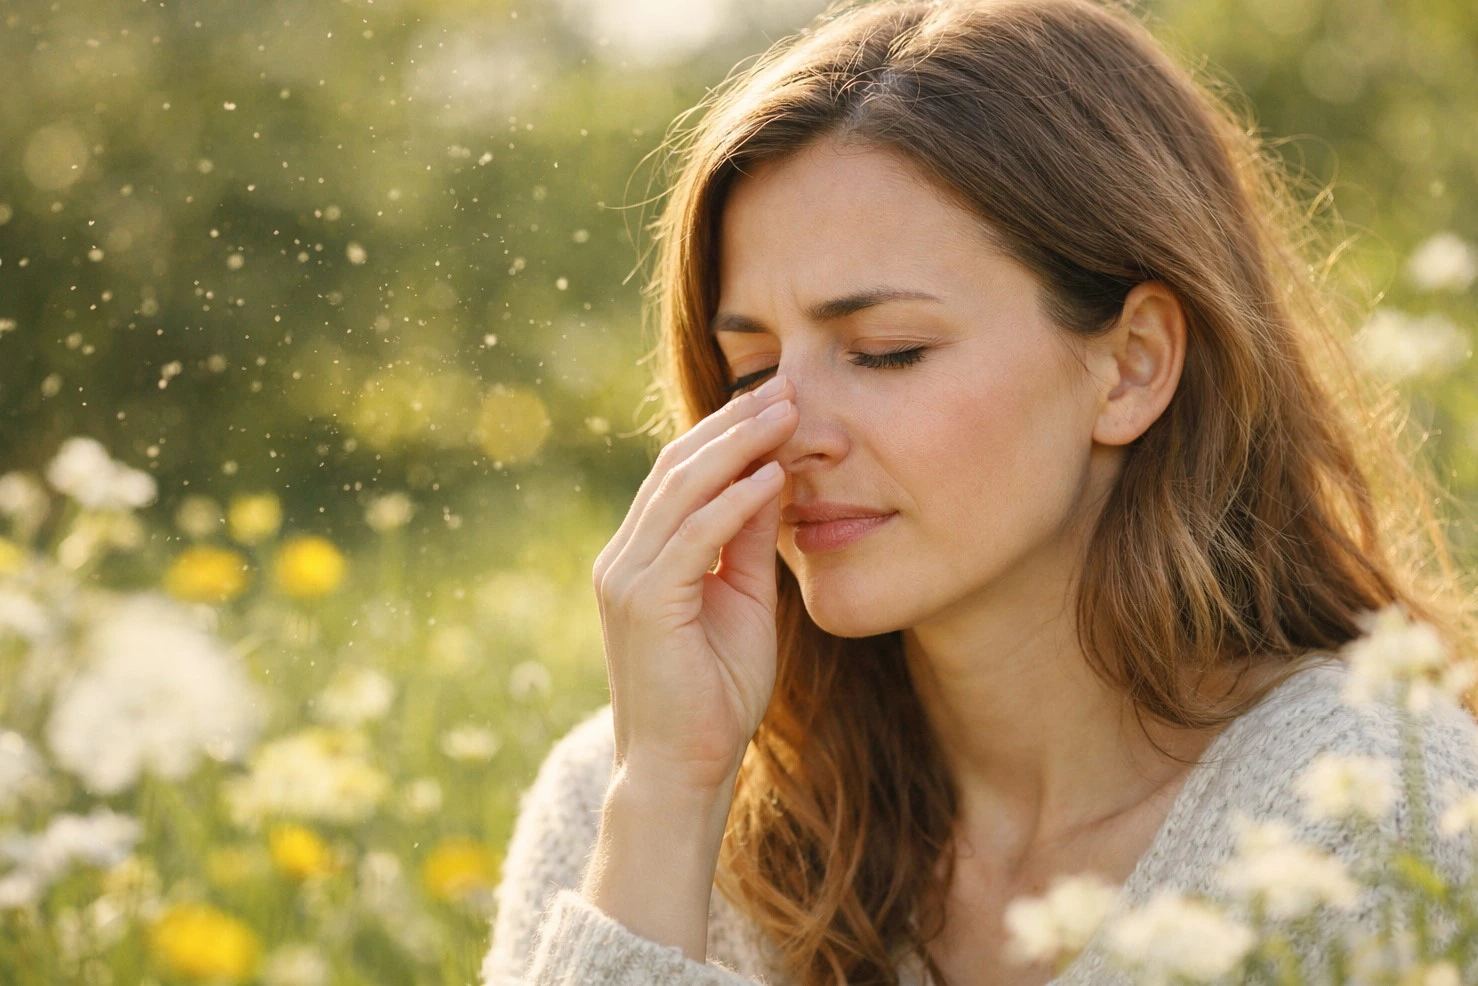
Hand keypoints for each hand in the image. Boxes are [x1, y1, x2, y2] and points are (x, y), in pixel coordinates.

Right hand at [591, 373, 797, 793]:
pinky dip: (734, 501)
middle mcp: (622, 557)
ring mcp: (625, 576)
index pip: (680, 474)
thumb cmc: (716, 694)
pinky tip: (773, 475)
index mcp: (641, 555)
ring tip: (789, 414)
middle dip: (735, 423)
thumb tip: (774, 475)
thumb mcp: (744, 600)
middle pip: (677, 467)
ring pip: (681, 490)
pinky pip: (693, 536)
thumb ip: (750, 540)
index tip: (782, 401)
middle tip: (789, 388)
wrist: (684, 770)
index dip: (728, 432)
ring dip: (738, 447)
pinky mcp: (643, 601)